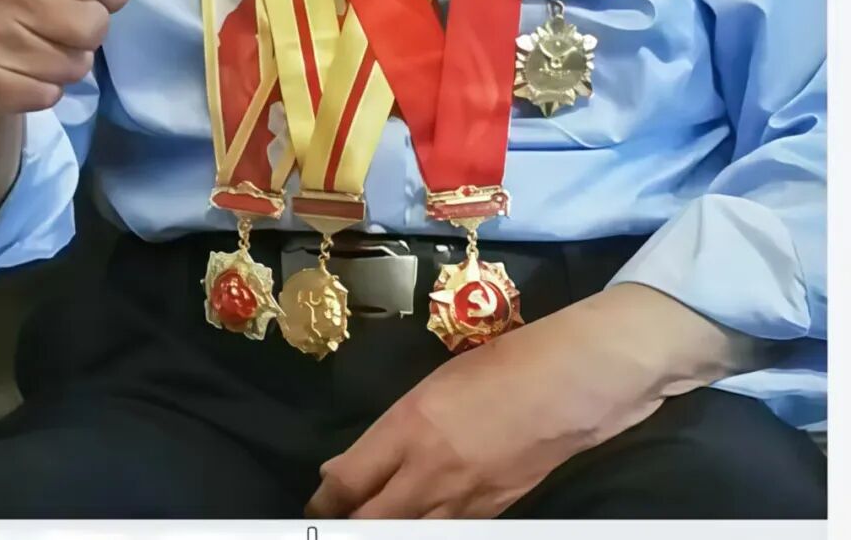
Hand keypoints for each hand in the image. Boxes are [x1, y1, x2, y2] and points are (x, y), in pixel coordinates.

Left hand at [305, 289, 667, 519]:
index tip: (314, 508)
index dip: (325, 502)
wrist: (572, 383)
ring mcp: (463, 500)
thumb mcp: (436, 384)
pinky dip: (425, 532)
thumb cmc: (503, 364)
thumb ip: (392, 431)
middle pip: (370, 522)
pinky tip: (418, 526)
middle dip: (346, 528)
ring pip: (407, 535)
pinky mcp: (492, 514)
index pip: (348, 482)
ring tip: (368, 527)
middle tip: (331, 527)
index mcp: (409, 426)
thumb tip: (350, 465)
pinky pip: (446, 533)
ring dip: (384, 531)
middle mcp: (429, 471)